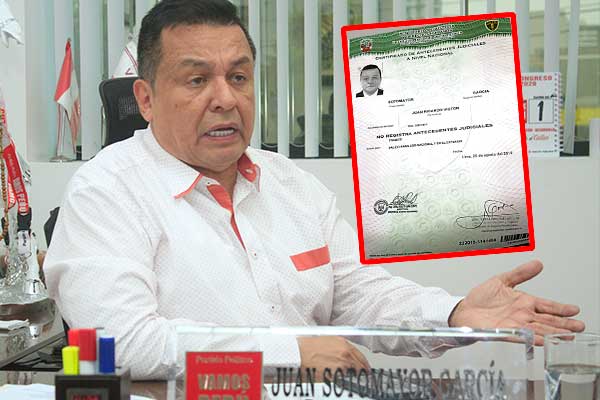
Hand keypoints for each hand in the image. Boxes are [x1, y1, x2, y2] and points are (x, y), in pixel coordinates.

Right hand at [297, 336, 369, 379]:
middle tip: (362, 376)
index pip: (360, 355)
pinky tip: (338, 381)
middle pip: (360, 365)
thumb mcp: (325, 341)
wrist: (297, 353)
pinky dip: (343, 381)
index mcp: (342, 343)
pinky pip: (344, 380)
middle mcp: (345, 352)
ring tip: (346, 378)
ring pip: (353, 373)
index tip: (365, 368)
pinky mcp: (336, 373)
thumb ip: (338, 348)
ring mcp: (342, 363)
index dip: (364, 363)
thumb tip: (343, 355)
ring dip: (352, 377)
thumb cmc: (306, 347)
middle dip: (361, 371)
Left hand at [448, 260, 584, 344]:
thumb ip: (520, 273)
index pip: (547, 306)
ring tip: (568, 337)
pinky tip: (543, 340)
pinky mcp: (505, 332)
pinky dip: (532, 338)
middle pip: (548, 320)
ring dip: (553, 333)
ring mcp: (515, 325)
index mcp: (524, 303)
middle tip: (580, 327)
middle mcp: (522, 315)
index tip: (575, 310)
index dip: (561, 308)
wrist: (464, 310)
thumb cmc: (481, 298)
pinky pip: (521, 336)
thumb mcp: (502, 280)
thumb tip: (537, 263)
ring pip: (539, 330)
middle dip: (564, 324)